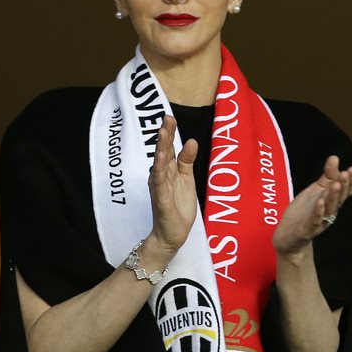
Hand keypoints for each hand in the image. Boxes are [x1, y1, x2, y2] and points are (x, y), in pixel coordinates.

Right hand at [147, 114, 198, 254]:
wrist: (172, 234)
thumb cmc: (177, 206)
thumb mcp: (186, 179)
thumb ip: (187, 161)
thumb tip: (192, 141)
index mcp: (167, 171)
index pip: (168, 148)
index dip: (169, 133)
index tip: (170, 117)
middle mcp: (160, 177)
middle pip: (162, 152)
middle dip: (165, 135)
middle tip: (167, 118)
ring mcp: (160, 188)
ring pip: (159, 165)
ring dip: (160, 150)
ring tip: (162, 133)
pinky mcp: (162, 201)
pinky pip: (160, 185)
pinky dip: (159, 173)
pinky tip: (160, 162)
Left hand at [272, 156, 351, 256]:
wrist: (288, 238)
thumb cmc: (303, 213)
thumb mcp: (315, 191)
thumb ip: (327, 176)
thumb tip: (335, 157)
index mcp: (332, 202)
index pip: (344, 192)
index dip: (350, 182)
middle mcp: (329, 212)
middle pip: (339, 199)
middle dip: (343, 186)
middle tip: (346, 173)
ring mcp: (319, 222)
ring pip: (329, 209)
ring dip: (333, 197)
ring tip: (335, 184)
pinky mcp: (306, 230)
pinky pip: (314, 220)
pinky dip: (318, 211)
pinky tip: (320, 201)